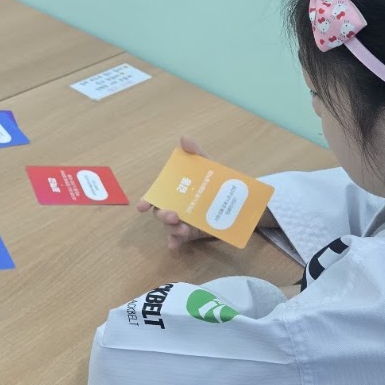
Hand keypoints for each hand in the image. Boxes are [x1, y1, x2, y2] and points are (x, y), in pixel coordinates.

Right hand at [136, 136, 211, 250]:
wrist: (241, 200)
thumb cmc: (218, 181)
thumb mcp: (209, 165)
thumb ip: (196, 153)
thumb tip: (184, 138)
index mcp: (176, 191)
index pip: (156, 196)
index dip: (147, 200)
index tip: (142, 206)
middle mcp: (176, 206)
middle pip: (161, 213)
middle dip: (163, 214)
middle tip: (173, 215)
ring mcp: (184, 221)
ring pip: (171, 227)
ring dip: (172, 229)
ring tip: (182, 229)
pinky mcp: (194, 234)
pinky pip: (181, 240)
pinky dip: (175, 243)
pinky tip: (174, 246)